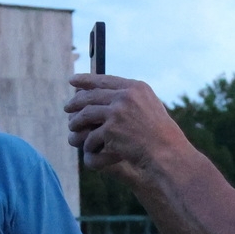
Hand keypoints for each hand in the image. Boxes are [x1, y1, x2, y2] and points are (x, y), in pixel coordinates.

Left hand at [65, 75, 185, 173]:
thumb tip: (108, 94)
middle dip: (76, 102)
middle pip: (91, 95)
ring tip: (73, 127)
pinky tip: (88, 147)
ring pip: (86, 114)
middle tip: (67, 107)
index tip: (73, 81)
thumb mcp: (150, 109)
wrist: (167, 154)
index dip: (86, 80)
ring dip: (77, 122)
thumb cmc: (161, 136)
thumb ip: (131, 99)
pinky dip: (89, 143)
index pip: (105, 80)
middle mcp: (126, 96)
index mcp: (136, 88)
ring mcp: (117, 112)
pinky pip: (91, 136)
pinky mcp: (111, 130)